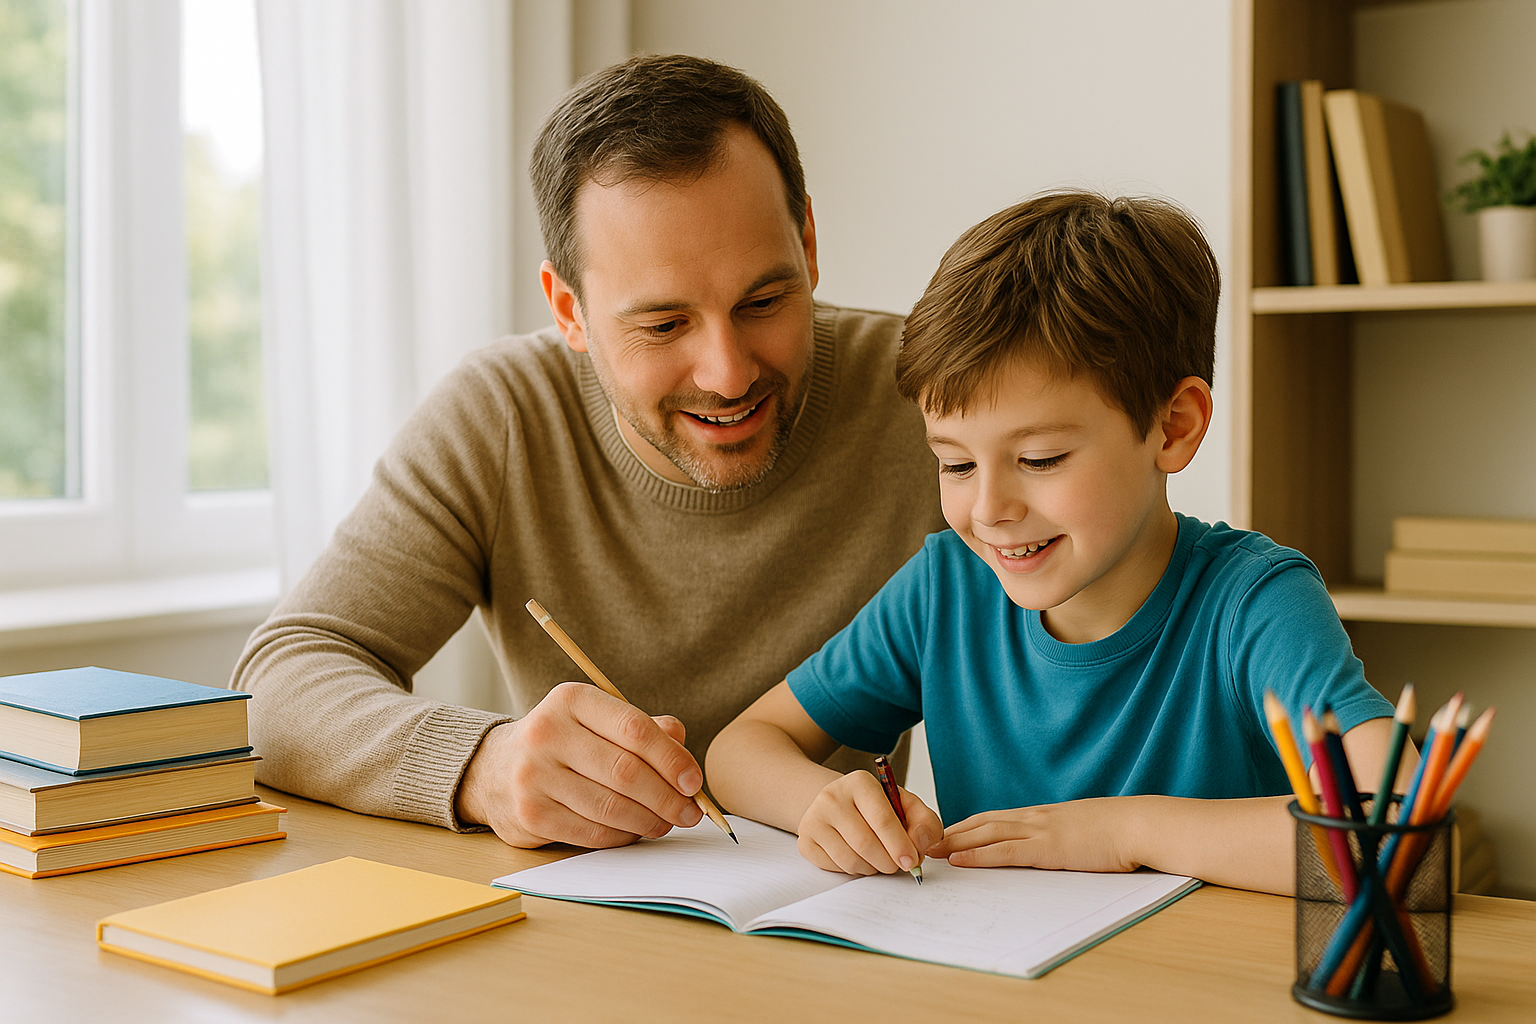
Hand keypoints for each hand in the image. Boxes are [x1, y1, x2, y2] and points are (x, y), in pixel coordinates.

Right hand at [455, 681, 704, 848]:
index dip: (672, 759)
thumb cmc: (564, 744)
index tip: (694, 781)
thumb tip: (685, 754)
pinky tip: (635, 831)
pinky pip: (592, 833)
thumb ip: (644, 730)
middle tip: (690, 812)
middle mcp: (547, 733)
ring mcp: (534, 776)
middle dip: (667, 798)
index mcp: (571, 700)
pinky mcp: (530, 815)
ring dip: (649, 821)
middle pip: (626, 772)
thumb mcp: (598, 721)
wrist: (496, 770)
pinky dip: (622, 836)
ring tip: (666, 823)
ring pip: (611, 807)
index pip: (634, 729)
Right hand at [795, 771, 942, 876]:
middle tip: (897, 866)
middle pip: (865, 843)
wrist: (840, 806)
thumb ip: (925, 823)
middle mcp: (832, 796)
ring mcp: (814, 818)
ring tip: (879, 859)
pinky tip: (859, 857)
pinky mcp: (805, 840)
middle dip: (888, 862)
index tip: (911, 862)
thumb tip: (918, 845)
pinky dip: (854, 870)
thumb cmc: (878, 809)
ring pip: (850, 860)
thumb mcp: (907, 807)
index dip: (900, 845)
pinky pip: (835, 868)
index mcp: (860, 782)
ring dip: (872, 869)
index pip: (882, 818)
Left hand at [927, 796, 1145, 871]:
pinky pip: (1006, 852)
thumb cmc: (1117, 831)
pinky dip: (979, 856)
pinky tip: (960, 861)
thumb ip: (1061, 835)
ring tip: (929, 851)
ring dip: (954, 843)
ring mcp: (1039, 831)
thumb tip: (1053, 846)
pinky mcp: (1048, 849)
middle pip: (981, 823)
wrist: (1138, 825)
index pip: (993, 818)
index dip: (966, 826)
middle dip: (950, 832)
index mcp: (1041, 816)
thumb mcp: (1081, 829)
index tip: (943, 832)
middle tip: (921, 840)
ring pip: (986, 834)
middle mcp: (1034, 818)